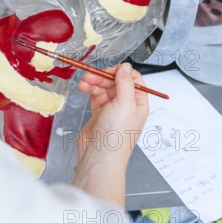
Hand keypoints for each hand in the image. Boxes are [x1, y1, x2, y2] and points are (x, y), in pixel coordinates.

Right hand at [73, 63, 148, 207]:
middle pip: (116, 82)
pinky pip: (95, 96)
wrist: (99, 156)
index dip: (121, 72)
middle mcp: (127, 106)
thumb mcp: (125, 104)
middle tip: (91, 76)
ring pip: (104, 88)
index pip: (133, 80)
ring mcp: (112, 110)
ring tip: (84, 83)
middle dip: (103, 77)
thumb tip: (126, 67)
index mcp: (138, 103)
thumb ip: (125, 83)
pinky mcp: (99, 114)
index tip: (109, 71)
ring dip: (94, 83)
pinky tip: (83, 88)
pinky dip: (89, 90)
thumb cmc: (116, 135)